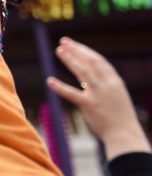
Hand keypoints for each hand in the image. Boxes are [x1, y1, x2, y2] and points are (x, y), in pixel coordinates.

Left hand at [48, 37, 149, 158]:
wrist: (125, 134)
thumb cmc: (119, 118)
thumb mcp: (116, 97)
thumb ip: (104, 86)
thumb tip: (87, 80)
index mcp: (115, 82)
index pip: (99, 61)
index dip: (86, 51)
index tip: (75, 44)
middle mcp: (108, 85)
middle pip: (91, 62)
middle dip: (77, 50)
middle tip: (64, 41)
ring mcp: (99, 94)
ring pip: (83, 72)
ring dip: (70, 59)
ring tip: (59, 50)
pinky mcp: (90, 105)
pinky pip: (72, 94)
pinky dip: (60, 87)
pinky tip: (49, 81)